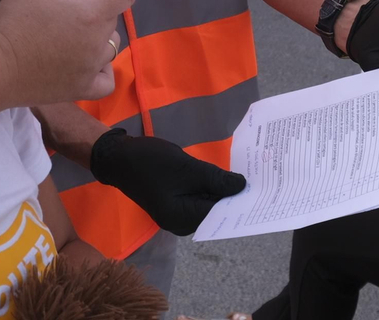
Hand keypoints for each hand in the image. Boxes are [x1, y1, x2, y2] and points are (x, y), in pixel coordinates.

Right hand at [0, 0, 137, 105]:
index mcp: (92, 15)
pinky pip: (105, 79)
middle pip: (113, 19)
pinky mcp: (81, 90)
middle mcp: (98, 44)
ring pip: (110, 47)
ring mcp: (91, 69)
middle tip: (81, 0)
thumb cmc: (12, 22)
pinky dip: (102, 70)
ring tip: (79, 29)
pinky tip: (88, 61)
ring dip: (101, 35)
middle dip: (104, 6)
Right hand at [90, 129, 245, 234]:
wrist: (117, 156)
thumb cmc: (150, 161)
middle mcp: (180, 223)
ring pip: (207, 204)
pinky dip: (209, 188)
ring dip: (222, 191)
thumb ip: (215, 179)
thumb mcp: (187, 167)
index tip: (262, 187)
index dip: (239, 200)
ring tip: (245, 175)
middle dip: (232, 196)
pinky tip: (222, 176)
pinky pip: (197, 198)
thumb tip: (242, 187)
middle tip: (258, 179)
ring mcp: (176, 214)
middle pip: (214, 212)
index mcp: (182, 219)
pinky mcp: (173, 203)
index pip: (219, 214)